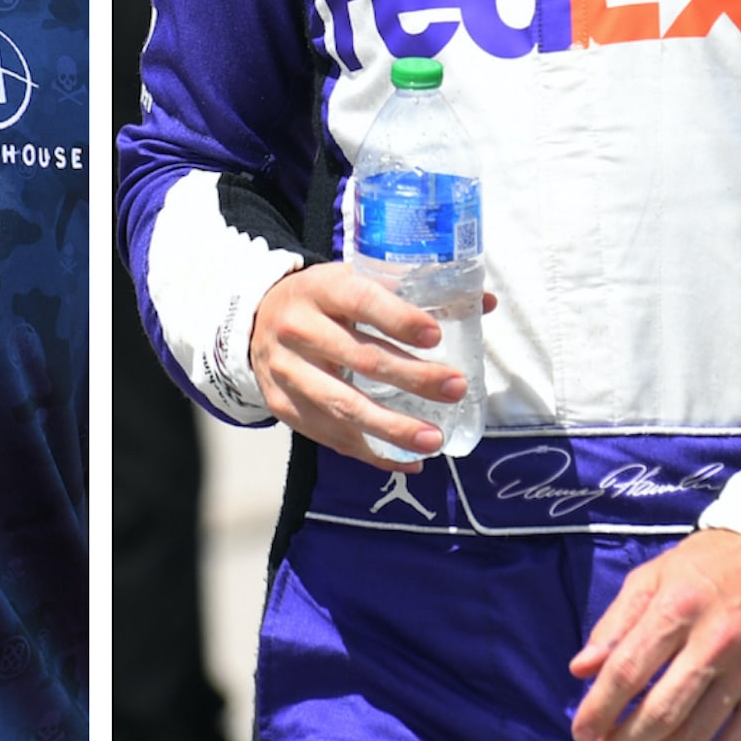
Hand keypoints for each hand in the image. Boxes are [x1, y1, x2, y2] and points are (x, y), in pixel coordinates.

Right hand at [248, 261, 494, 469]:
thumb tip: (484, 303)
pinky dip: (374, 454)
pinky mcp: (284, 407)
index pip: (360, 302)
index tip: (435, 336)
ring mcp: (287, 372)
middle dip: (412, 377)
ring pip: (343, 405)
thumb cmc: (323, 299)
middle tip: (455, 388)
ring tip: (436, 439)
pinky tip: (410, 460)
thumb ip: (411, 293)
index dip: (398, 319)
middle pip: (359, 358)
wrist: (256, 319)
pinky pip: (332, 437)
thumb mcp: (354, 279)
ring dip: (393, 427)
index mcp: (320, 289)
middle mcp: (297, 328)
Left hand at [568, 527, 740, 740]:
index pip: (628, 669)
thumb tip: (581, 670)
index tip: (581, 731)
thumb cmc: (703, 567)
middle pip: (662, 710)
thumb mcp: (651, 577)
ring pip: (696, 734)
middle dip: (626, 739)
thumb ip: (615, 624)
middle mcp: (714, 643)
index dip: (599, 707)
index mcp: (677, 608)